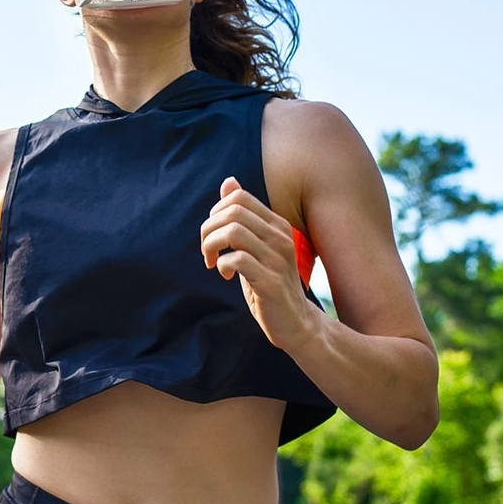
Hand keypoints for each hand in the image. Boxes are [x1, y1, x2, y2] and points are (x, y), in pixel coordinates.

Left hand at [199, 177, 314, 350]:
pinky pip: (236, 259)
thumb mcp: (255, 244)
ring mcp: (277, 259)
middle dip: (208, 229)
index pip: (238, 197)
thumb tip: (228, 181)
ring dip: (211, 246)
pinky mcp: (270, 282)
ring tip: (212, 261)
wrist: (295, 322)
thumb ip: (243, 217)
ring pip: (232, 232)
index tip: (214, 234)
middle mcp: (280, 237)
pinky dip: (221, 264)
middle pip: (232, 211)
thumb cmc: (269, 281)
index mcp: (277, 225)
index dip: (216, 212)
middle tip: (207, 250)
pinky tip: (224, 274)